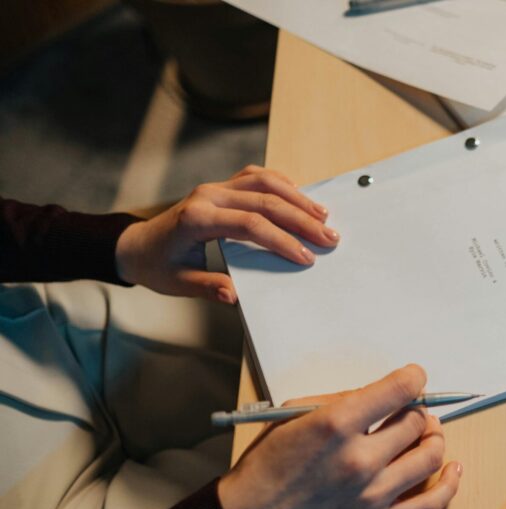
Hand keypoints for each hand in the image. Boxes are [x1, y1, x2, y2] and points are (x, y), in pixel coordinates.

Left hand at [115, 165, 339, 303]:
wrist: (137, 245)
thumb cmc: (158, 266)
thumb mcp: (178, 284)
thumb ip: (208, 287)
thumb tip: (235, 296)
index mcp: (197, 219)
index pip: (249, 224)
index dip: (281, 240)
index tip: (305, 257)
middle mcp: (208, 196)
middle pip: (264, 200)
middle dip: (300, 219)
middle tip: (328, 236)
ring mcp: (215, 187)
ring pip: (263, 181)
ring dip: (296, 197)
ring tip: (322, 215)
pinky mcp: (221, 187)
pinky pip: (255, 176)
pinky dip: (281, 183)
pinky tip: (299, 196)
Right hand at [218, 364, 461, 508]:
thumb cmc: (266, 466)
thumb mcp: (292, 416)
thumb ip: (340, 401)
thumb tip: (381, 395)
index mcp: (335, 426)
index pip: (397, 391)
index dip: (413, 378)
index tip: (415, 378)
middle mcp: (358, 460)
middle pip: (415, 423)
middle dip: (418, 411)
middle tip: (414, 410)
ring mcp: (371, 496)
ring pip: (429, 459)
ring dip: (434, 439)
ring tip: (427, 434)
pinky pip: (429, 506)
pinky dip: (449, 486)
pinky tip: (453, 469)